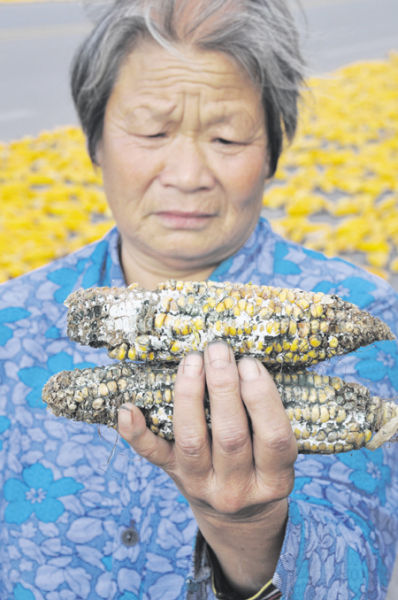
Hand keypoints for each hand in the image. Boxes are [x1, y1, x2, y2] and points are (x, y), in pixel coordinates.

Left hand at [118, 341, 297, 593]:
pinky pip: (152, 455)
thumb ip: (268, 420)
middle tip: (218, 350)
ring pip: (192, 440)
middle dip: (224, 387)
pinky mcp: (172, 475)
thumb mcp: (278, 457)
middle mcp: (236, 488)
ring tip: (192, 360)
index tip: (250, 364)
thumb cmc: (260, 469)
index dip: (262, 399)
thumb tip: (247, 365)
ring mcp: (200, 484)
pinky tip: (128, 408)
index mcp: (274, 480)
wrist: (236, 518)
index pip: (273, 439)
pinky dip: (135, 432)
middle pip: (230, 436)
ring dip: (189, 395)